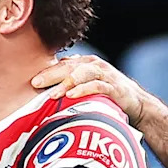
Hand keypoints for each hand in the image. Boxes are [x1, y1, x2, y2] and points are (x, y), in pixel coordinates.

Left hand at [31, 55, 161, 125]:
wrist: (136, 103)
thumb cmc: (106, 95)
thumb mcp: (86, 86)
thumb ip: (69, 84)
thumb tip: (45, 92)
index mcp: (84, 63)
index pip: (62, 65)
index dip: (46, 71)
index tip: (31, 81)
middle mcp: (94, 65)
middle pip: (68, 67)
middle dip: (51, 75)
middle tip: (35, 83)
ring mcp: (105, 75)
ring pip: (81, 74)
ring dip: (66, 84)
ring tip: (53, 94)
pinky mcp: (114, 87)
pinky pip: (97, 86)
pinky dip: (84, 90)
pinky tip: (72, 96)